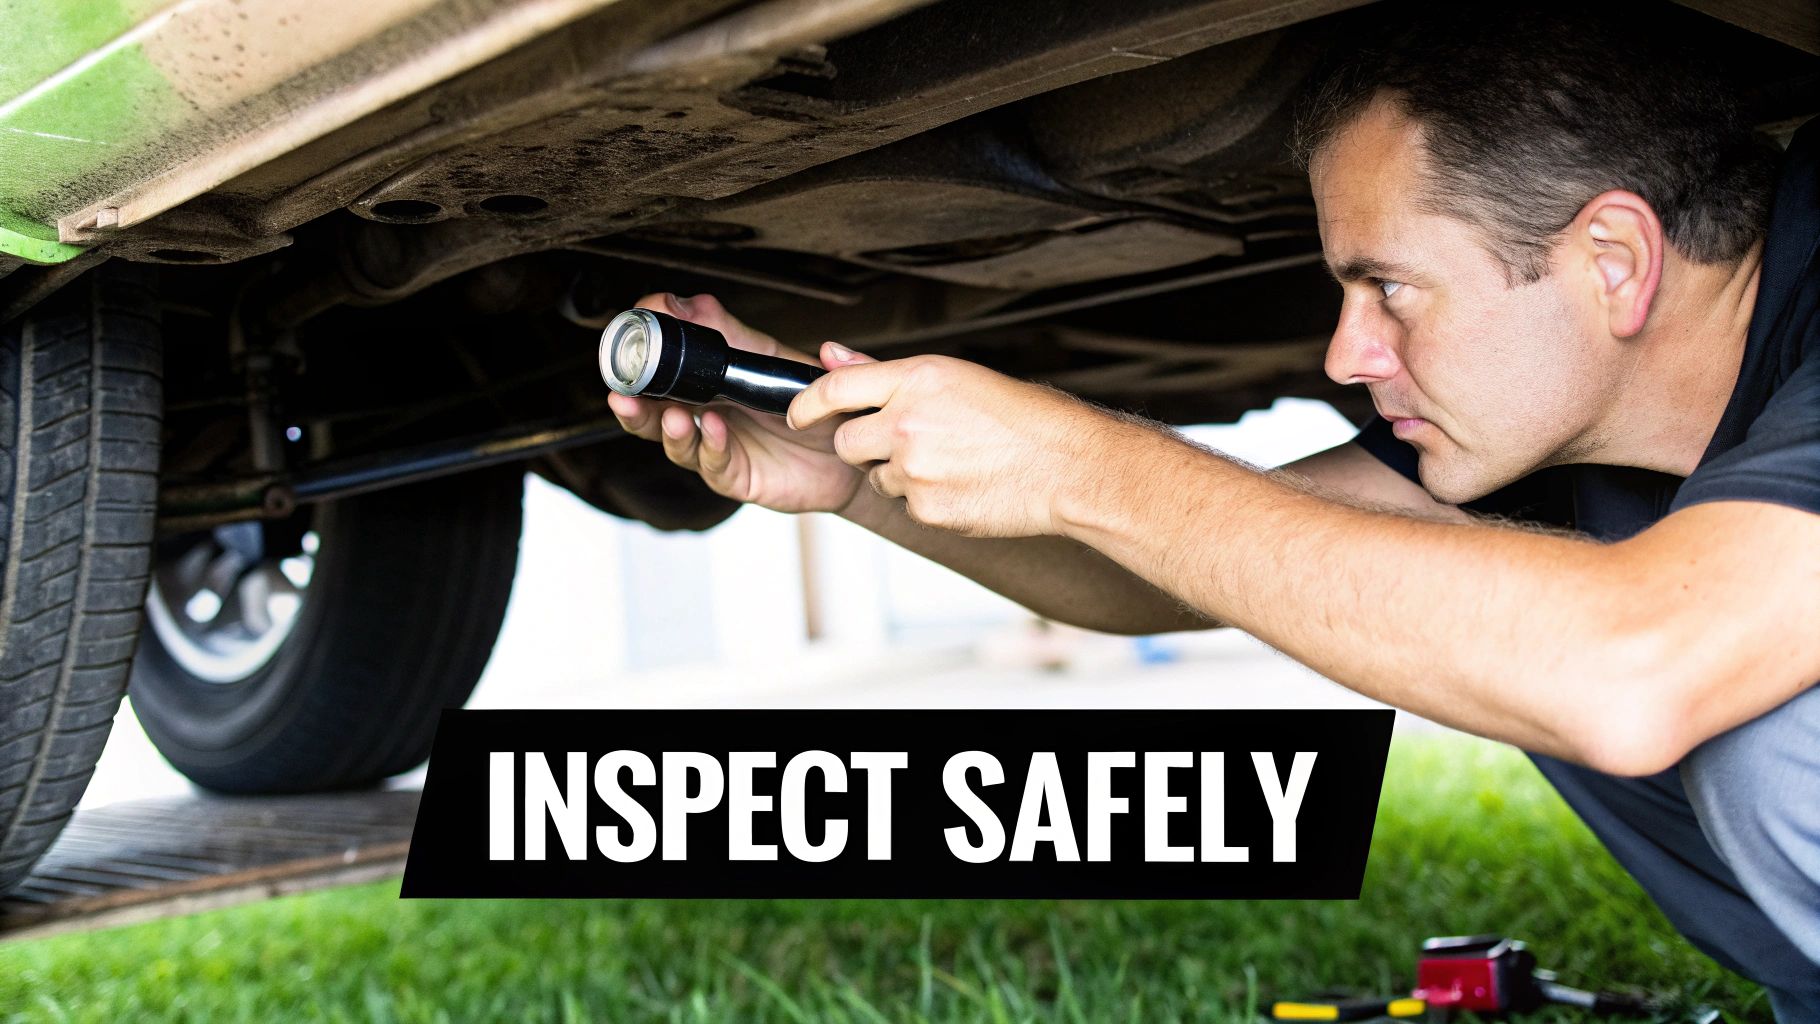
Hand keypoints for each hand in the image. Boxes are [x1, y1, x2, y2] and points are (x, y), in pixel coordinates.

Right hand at [606, 292, 873, 515]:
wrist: (854, 452)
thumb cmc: (815, 403)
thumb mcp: (774, 359)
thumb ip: (730, 333)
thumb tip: (684, 303)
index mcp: (709, 377)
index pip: (661, 365)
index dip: (640, 355)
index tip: (631, 338)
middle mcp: (705, 411)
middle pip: (651, 409)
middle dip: (633, 402)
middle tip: (623, 393)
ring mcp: (717, 445)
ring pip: (674, 440)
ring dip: (667, 429)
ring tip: (675, 415)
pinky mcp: (735, 475)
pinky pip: (713, 465)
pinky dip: (711, 447)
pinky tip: (716, 430)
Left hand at [787, 352, 1111, 537]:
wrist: (1066, 465)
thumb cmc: (1021, 417)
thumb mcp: (954, 377)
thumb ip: (883, 373)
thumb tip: (829, 353)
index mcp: (916, 378)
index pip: (834, 387)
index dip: (807, 403)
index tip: (796, 413)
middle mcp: (908, 422)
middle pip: (846, 441)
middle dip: (862, 446)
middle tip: (903, 443)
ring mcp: (915, 469)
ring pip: (877, 478)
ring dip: (899, 474)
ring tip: (951, 462)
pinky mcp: (926, 508)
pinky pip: (905, 506)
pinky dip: (926, 499)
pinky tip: (963, 484)